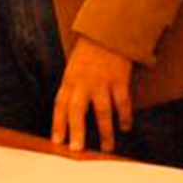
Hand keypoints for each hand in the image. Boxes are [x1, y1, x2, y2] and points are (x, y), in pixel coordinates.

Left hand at [52, 37, 134, 151]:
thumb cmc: (88, 56)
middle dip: (77, 130)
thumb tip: (68, 121)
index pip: (60, 105)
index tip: (57, 142)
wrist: (107, 32)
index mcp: (70, 80)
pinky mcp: (120, 79)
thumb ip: (71, 92)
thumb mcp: (72, 71)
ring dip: (105, 130)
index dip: (58, 124)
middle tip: (77, 150)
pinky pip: (123, 101)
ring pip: (102, 109)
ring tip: (107, 148)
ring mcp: (102, 81)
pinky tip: (125, 127)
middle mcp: (84, 82)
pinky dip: (125, 116)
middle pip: (77, 109)